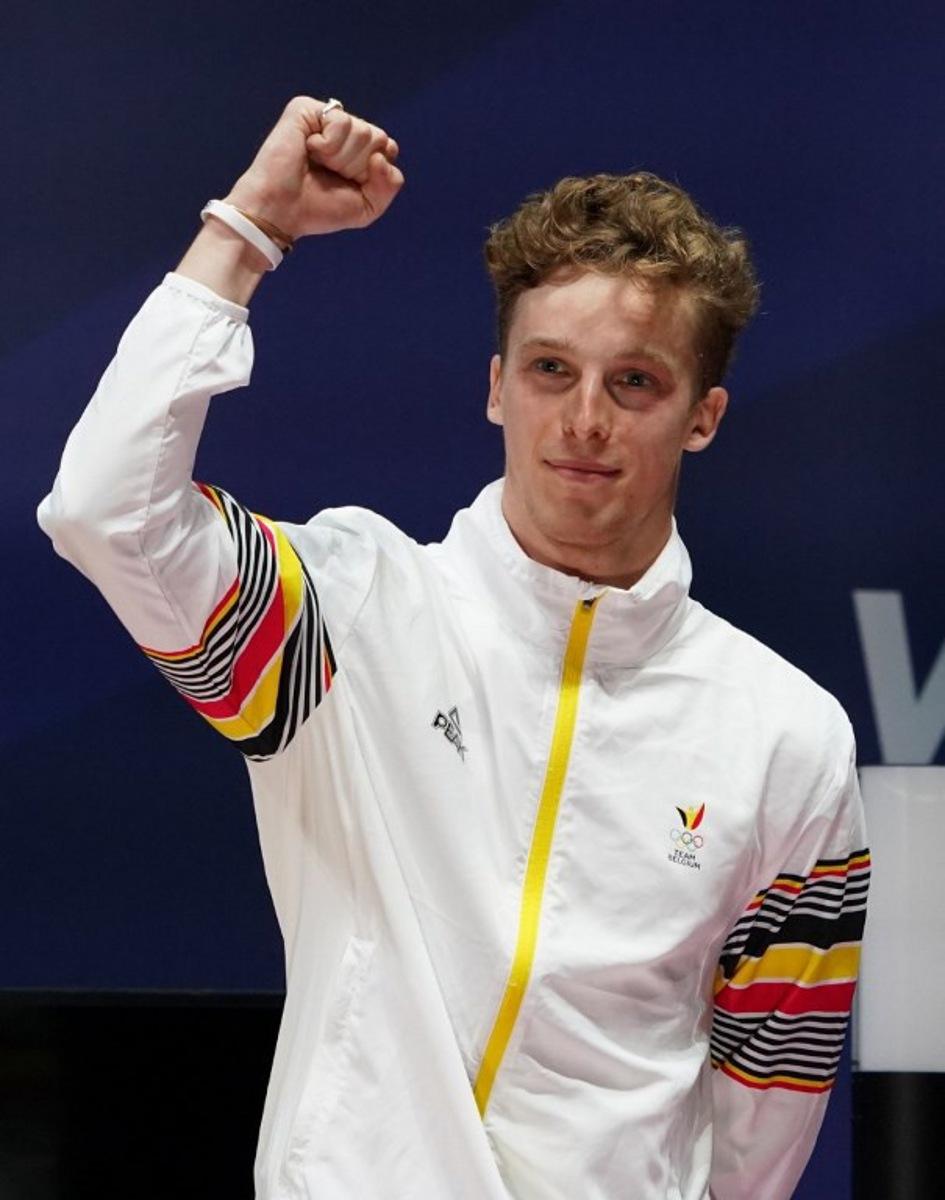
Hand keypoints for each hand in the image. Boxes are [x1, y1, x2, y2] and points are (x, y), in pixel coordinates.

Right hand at [224, 95, 403, 238]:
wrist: (282, 211)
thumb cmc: (318, 209)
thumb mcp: (368, 207)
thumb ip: (390, 184)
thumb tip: (382, 154)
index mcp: (357, 148)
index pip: (388, 147)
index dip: (373, 172)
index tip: (348, 184)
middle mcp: (343, 129)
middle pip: (379, 138)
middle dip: (357, 167)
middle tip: (329, 174)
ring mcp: (324, 116)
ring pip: (363, 130)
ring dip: (341, 159)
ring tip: (317, 164)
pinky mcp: (305, 108)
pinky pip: (341, 121)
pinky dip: (328, 146)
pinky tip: (308, 150)